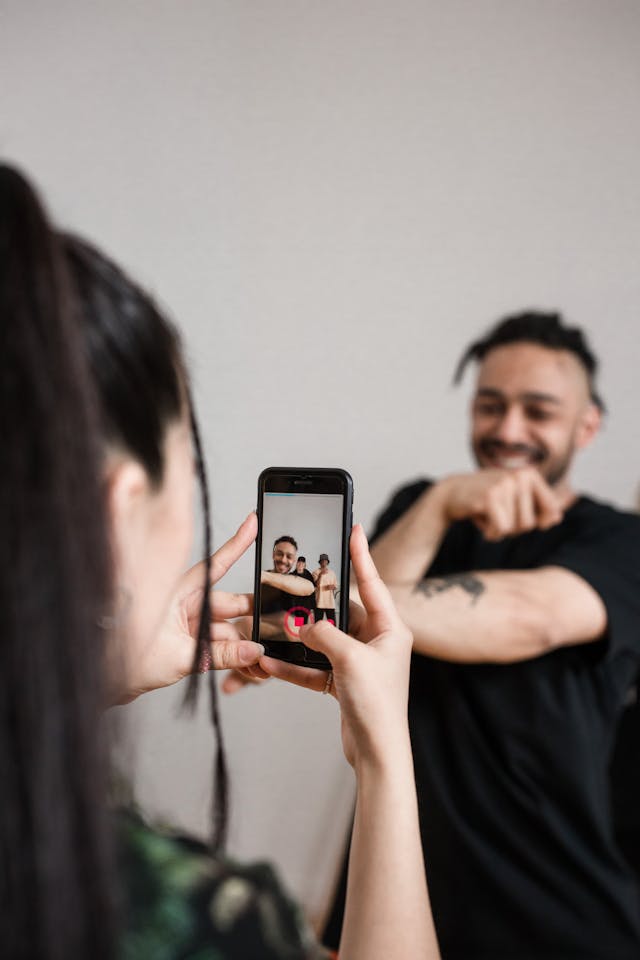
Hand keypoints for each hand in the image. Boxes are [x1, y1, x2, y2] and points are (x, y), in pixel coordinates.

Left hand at [113, 513, 264, 703]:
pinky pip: (221, 646)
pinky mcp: (191, 642)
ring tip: (260, 666)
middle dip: (254, 618)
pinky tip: (246, 672)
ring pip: (229, 630)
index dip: (236, 543)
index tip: (253, 520)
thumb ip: (221, 655)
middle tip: (278, 627)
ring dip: (245, 648)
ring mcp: (190, 623)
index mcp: (179, 594)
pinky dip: (234, 658)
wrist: (108, 683)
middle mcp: (186, 604)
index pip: (215, 564)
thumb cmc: (127, 661)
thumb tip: (254, 652)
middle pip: (231, 604)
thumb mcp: (180, 658)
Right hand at [259, 525, 412, 768]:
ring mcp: (359, 661)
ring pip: (323, 640)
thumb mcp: (350, 660)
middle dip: (313, 607)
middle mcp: (377, 641)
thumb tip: (301, 625)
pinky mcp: (343, 682)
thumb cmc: (378, 705)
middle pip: (340, 612)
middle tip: (293, 590)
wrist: (377, 753)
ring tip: (275, 631)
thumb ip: (324, 635)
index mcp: (390, 628)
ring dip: (299, 640)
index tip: (353, 528)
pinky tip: (271, 665)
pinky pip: (314, 666)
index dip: (361, 554)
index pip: (371, 582)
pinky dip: (294, 666)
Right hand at [436, 468, 562, 539]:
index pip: (551, 510)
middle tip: (496, 513)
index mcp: (530, 474)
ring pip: (514, 528)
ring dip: (499, 530)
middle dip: (512, 527)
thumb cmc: (487, 498)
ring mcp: (505, 484)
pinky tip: (480, 519)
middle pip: (529, 524)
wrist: (452, 492)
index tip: (516, 512)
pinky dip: (490, 533)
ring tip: (487, 514)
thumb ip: (540, 507)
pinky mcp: (490, 496)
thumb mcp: (515, 499)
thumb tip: (557, 518)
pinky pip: (500, 530)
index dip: (537, 521)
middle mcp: (520, 475)